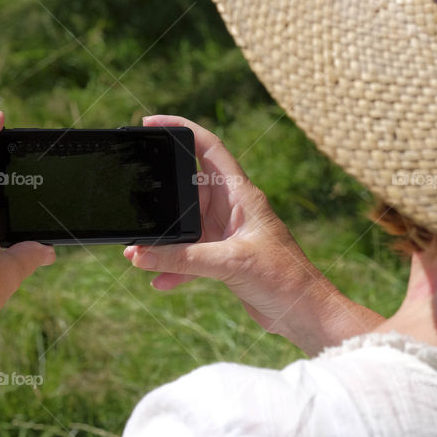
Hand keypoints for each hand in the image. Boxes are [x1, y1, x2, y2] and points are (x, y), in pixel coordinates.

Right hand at [124, 115, 382, 353]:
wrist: (304, 313)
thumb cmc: (283, 278)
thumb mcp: (230, 262)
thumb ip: (183, 258)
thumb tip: (140, 254)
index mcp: (241, 194)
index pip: (209, 148)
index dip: (181, 129)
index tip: (151, 123)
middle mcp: (232, 208)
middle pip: (187, 188)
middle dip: (160, 195)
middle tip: (132, 200)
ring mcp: (227, 233)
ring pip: (184, 227)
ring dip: (163, 239)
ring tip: (135, 252)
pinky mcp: (224, 258)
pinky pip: (190, 255)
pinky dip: (174, 267)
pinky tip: (159, 282)